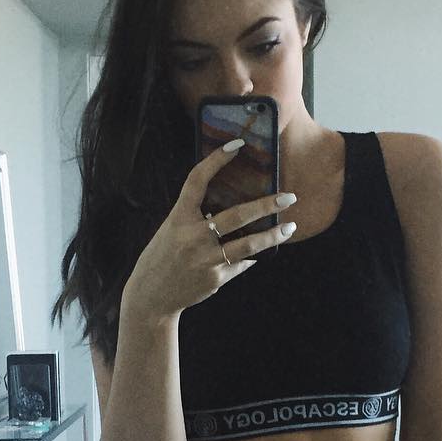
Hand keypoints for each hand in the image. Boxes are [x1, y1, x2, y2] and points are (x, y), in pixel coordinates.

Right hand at [123, 139, 298, 321]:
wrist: (151, 295)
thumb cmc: (163, 256)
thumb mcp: (173, 230)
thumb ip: (197, 218)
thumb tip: (234, 211)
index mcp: (179, 218)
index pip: (197, 181)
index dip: (216, 160)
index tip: (236, 145)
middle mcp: (193, 237)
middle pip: (237, 216)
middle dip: (266, 205)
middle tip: (289, 197)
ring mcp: (206, 259)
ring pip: (247, 245)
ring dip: (272, 235)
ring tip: (290, 228)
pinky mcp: (215, 279)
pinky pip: (240, 264)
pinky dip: (251, 257)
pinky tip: (261, 252)